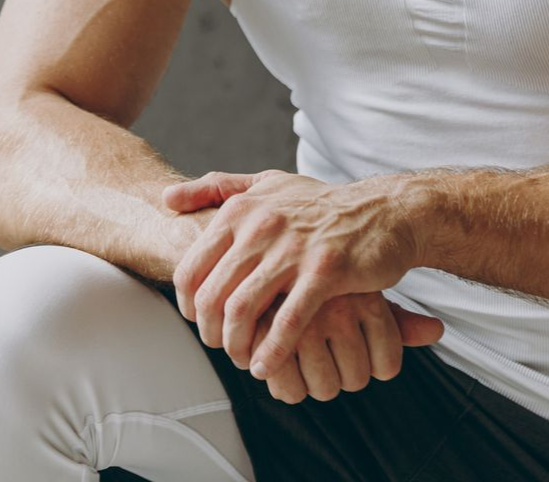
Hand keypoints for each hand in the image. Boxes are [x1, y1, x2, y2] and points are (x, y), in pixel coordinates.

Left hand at [164, 168, 427, 380]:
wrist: (382, 210)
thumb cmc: (320, 204)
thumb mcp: (268, 184)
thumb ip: (218, 187)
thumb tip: (166, 198)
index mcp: (243, 209)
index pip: (191, 268)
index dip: (189, 305)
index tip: (201, 321)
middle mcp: (263, 225)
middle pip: (212, 295)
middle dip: (210, 332)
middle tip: (222, 347)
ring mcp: (294, 247)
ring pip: (243, 310)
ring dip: (237, 346)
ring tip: (244, 360)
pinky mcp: (325, 270)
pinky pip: (287, 322)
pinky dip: (271, 351)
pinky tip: (268, 365)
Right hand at [248, 289, 443, 403]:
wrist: (273, 249)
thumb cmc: (323, 282)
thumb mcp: (366, 292)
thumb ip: (399, 319)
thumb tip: (437, 330)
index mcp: (368, 298)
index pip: (387, 366)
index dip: (373, 364)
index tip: (356, 346)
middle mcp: (339, 308)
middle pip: (356, 380)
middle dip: (341, 374)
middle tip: (327, 351)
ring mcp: (303, 321)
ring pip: (325, 388)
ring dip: (313, 382)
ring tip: (303, 355)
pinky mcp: (267, 336)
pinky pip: (289, 392)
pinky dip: (285, 387)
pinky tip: (281, 363)